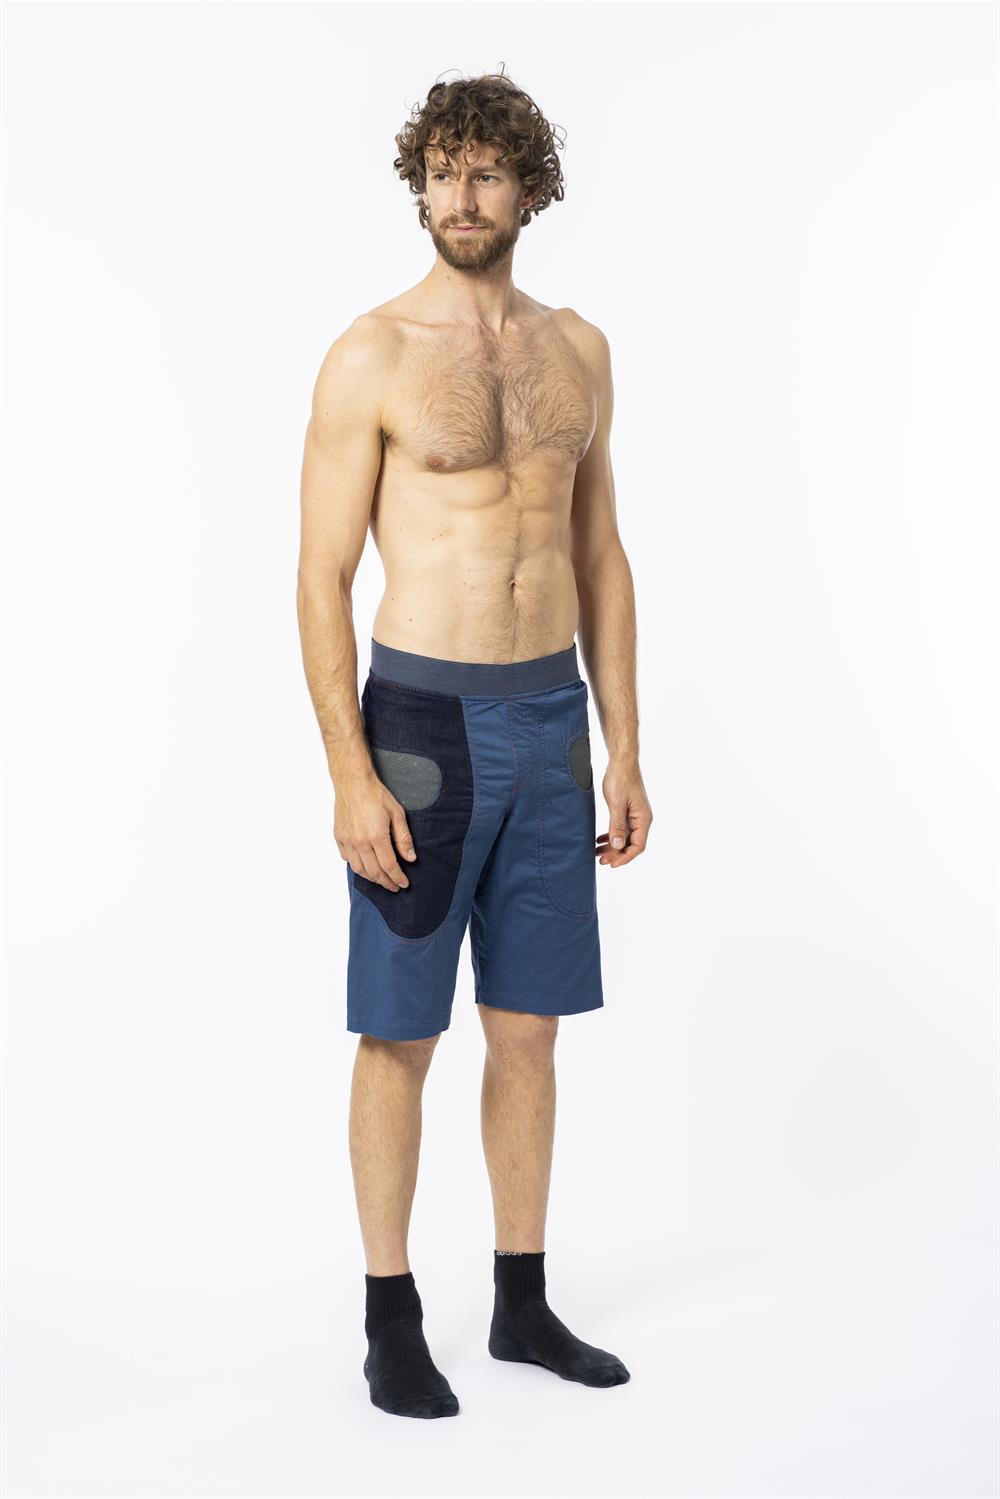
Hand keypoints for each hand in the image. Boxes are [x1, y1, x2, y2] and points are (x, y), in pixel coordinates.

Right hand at [334, 771, 416, 890]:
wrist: (352, 782)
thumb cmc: (376, 794)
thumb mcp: (397, 813)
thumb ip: (404, 838)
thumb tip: (410, 858)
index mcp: (376, 836)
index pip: (389, 866)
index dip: (397, 878)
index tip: (403, 884)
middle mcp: (360, 842)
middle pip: (374, 872)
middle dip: (386, 882)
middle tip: (394, 886)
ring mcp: (347, 840)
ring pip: (359, 869)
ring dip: (371, 878)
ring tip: (381, 879)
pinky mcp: (339, 837)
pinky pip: (347, 858)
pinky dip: (356, 866)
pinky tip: (364, 865)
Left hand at [597, 760, 651, 867]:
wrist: (621, 762)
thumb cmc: (621, 779)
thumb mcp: (616, 804)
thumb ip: (617, 825)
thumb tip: (617, 846)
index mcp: (643, 819)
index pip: (638, 846)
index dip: (625, 857)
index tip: (612, 864)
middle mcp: (641, 819)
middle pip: (630, 844)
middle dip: (616, 854)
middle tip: (600, 861)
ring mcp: (634, 815)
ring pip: (624, 837)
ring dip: (612, 846)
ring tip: (597, 853)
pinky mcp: (627, 811)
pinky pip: (620, 828)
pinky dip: (611, 836)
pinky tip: (599, 840)